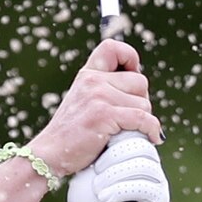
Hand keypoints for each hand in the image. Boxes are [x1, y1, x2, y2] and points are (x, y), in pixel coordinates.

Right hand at [27, 39, 160, 176]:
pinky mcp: (104, 115)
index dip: (130, 58)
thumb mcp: (83, 101)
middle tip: (130, 119)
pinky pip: (143, 118)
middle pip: (140, 82)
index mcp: (88, 74)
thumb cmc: (72, 135)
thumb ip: (105, 90)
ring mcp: (98, 96)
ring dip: (143, 121)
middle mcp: (92, 80)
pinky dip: (151, 130)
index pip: (112, 47)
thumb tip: (142, 93)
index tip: (131, 78)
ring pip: (144, 103)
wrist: (50, 154)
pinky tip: (150, 137)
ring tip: (128, 132)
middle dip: (141, 101)